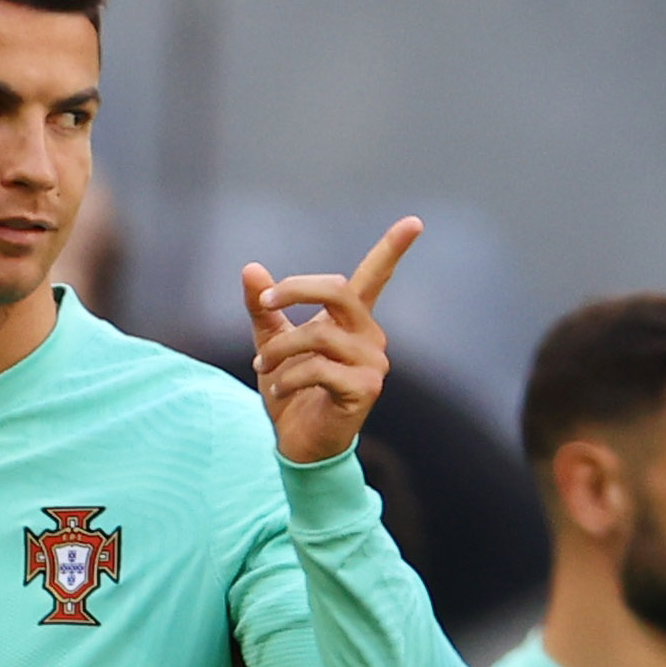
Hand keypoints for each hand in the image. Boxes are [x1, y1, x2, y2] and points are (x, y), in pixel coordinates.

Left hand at [240, 218, 421, 465]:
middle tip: (265, 303)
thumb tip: (251, 269)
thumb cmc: (291, 392)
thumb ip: (264, 308)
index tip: (414, 222)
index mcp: (352, 321)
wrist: (299, 444)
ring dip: (280, 350)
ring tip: (263, 368)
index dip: (394, 248)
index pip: (376, 277)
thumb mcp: (271, 343)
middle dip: (295, 290)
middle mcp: (369, 337)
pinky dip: (288, 377)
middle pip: (339, 290)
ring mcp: (371, 364)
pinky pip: (319, 369)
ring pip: (319, 335)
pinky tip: (278, 390)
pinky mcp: (364, 389)